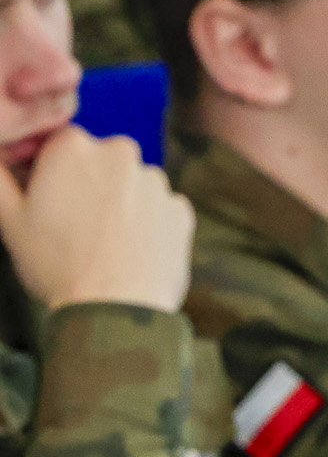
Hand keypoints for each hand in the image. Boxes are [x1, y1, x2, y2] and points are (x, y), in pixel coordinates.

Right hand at [0, 128, 194, 312]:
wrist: (116, 311)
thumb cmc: (57, 266)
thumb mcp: (8, 216)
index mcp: (73, 145)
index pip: (58, 145)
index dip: (50, 173)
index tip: (48, 203)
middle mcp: (120, 153)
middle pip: (99, 162)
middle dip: (88, 186)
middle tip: (76, 228)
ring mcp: (156, 182)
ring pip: (132, 186)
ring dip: (120, 204)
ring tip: (104, 243)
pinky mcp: (181, 211)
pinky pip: (160, 210)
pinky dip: (149, 224)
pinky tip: (132, 250)